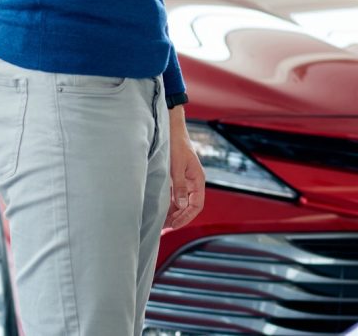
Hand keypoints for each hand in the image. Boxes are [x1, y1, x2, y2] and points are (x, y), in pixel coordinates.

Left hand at [163, 107, 204, 229]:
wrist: (170, 128)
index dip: (186, 217)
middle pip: (190, 206)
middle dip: (179, 218)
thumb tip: (182, 206)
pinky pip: (175, 195)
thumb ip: (180, 187)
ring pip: (182, 202)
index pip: (197, 205)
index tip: (173, 226)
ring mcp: (185, 179)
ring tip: (161, 223)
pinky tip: (160, 210)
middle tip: (165, 229)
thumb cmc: (175, 144)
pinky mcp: (177, 177)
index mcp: (197, 179)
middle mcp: (193, 181)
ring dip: (173, 213)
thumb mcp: (176, 166)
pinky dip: (169, 204)